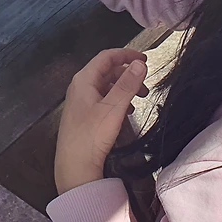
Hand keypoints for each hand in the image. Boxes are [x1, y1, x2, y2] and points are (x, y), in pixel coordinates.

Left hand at [55, 48, 149, 195]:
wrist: (74, 167)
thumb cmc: (91, 135)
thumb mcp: (113, 108)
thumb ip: (127, 84)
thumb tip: (139, 63)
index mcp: (84, 80)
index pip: (106, 57)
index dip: (126, 54)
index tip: (145, 59)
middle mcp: (80, 87)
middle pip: (107, 71)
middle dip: (128, 74)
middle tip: (146, 84)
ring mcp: (81, 102)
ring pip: (107, 86)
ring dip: (125, 88)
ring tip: (141, 98)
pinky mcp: (84, 116)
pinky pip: (104, 100)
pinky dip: (118, 100)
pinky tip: (127, 111)